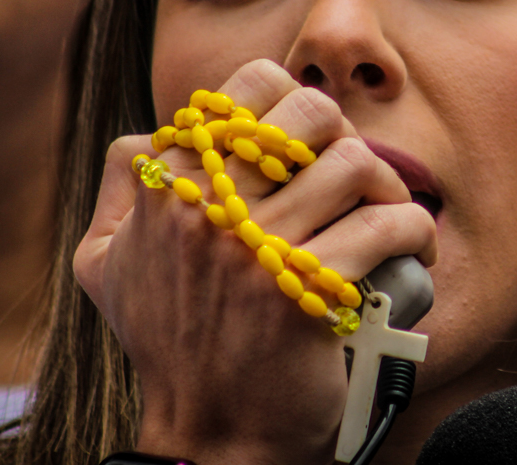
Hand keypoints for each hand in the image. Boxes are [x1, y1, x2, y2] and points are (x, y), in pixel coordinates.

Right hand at [73, 60, 437, 464]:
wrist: (208, 434)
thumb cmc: (167, 343)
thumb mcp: (103, 264)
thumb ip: (118, 188)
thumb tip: (145, 136)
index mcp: (166, 186)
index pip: (248, 87)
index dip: (294, 100)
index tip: (309, 142)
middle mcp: (206, 208)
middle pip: (312, 115)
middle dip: (347, 138)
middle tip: (354, 179)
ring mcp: (254, 251)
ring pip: (354, 165)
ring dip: (387, 187)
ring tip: (387, 214)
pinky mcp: (303, 295)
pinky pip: (385, 225)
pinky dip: (413, 231)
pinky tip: (410, 248)